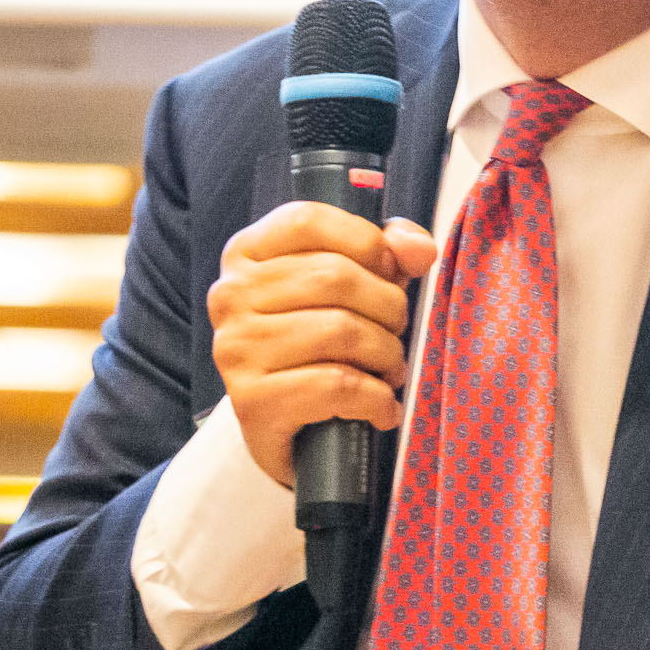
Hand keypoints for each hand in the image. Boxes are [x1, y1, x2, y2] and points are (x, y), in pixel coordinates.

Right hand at [206, 204, 435, 485]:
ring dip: (386, 354)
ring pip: (340, 331)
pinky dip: (376, 398)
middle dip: (387, 306)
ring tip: (390, 369)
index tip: (391, 270)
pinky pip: (336, 385)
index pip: (308, 221)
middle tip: (395, 332)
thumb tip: (418, 248)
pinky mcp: (251, 402)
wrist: (284, 428)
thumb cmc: (319, 342)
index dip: (365, 241)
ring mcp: (236, 348)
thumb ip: (387, 253)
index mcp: (247, 254)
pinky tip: (382, 407)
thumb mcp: (351, 286)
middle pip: (334, 276)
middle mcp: (231, 296)